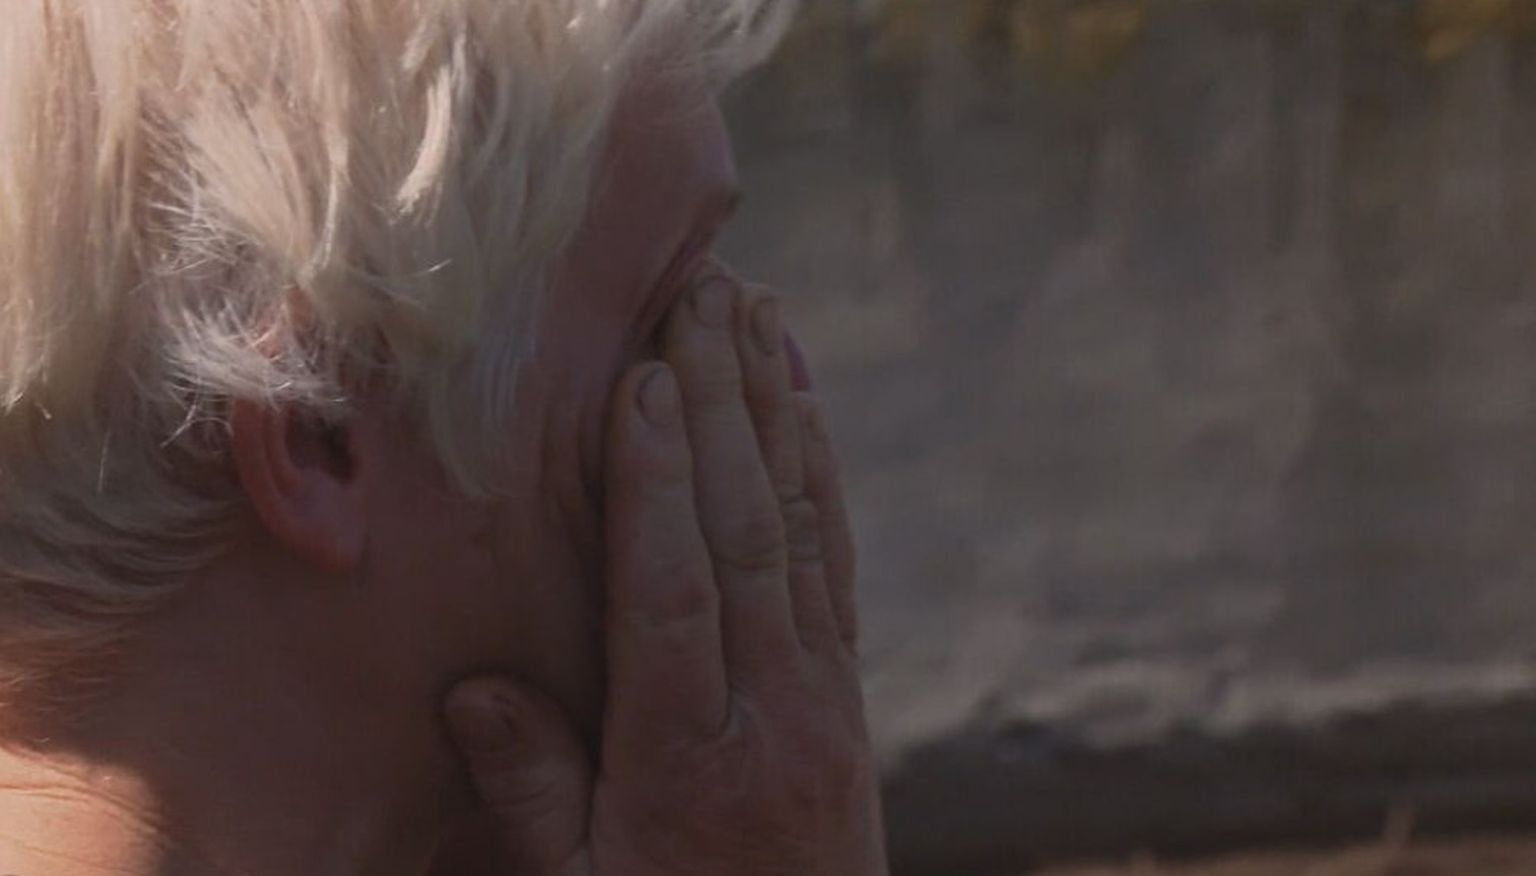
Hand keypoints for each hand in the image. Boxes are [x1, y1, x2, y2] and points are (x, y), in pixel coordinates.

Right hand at [432, 272, 886, 874]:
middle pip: (746, 531)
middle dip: (722, 405)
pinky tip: (805, 409)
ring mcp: (822, 693)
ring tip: (758, 315)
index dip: (658, 480)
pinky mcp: (845, 690)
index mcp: (691, 756)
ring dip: (777, 412)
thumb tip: (474, 692)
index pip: (673, 590)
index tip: (644, 380)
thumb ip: (534, 791)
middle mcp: (772, 707)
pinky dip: (820, 475)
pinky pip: (834, 562)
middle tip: (702, 295)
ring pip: (800, 529)